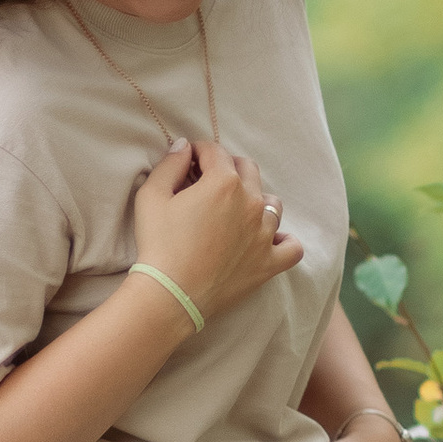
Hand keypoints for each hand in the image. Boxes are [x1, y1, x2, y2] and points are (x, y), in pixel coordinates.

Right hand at [131, 139, 303, 319]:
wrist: (171, 295)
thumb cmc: (158, 245)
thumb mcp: (151, 196)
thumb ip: (169, 164)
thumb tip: (184, 146)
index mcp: (224, 182)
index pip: (215, 152)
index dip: (198, 153)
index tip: (188, 163)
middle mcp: (251, 202)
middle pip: (247, 169)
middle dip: (227, 168)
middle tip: (207, 183)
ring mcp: (264, 233)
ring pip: (272, 203)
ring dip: (256, 199)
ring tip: (236, 211)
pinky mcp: (269, 262)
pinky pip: (291, 246)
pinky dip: (282, 240)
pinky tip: (267, 240)